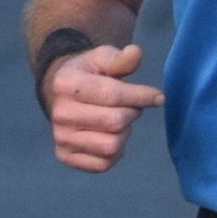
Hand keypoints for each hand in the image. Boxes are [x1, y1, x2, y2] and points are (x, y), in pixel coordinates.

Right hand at [44, 42, 161, 174]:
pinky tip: (109, 136)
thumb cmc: (89, 74)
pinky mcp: (65, 156)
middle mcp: (59, 113)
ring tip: (118, 121)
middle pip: (115, 122)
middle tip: (131, 106)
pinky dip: (115, 152)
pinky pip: (103, 164)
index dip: (142, 96)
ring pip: (111, 146)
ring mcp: (60, 137)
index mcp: (66, 84)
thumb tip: (135, 53)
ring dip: (124, 134)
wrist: (62, 94)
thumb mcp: (102, 59)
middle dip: (132, 113)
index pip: (113, 95)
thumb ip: (120, 58)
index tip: (158, 97)